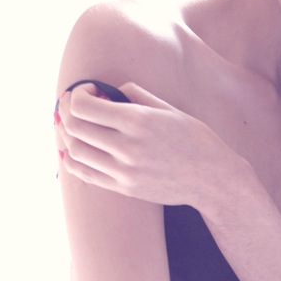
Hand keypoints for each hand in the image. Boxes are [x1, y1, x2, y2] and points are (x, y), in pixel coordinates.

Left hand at [55, 81, 242, 208]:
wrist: (213, 179)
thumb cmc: (195, 139)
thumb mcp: (170, 109)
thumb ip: (136, 95)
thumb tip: (108, 92)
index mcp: (139, 121)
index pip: (83, 106)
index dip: (77, 95)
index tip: (87, 91)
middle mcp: (128, 147)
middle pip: (74, 127)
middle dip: (66, 111)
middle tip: (73, 106)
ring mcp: (125, 171)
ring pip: (75, 151)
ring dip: (67, 135)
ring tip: (75, 127)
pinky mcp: (125, 188)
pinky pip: (85, 174)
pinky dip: (71, 159)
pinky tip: (72, 150)